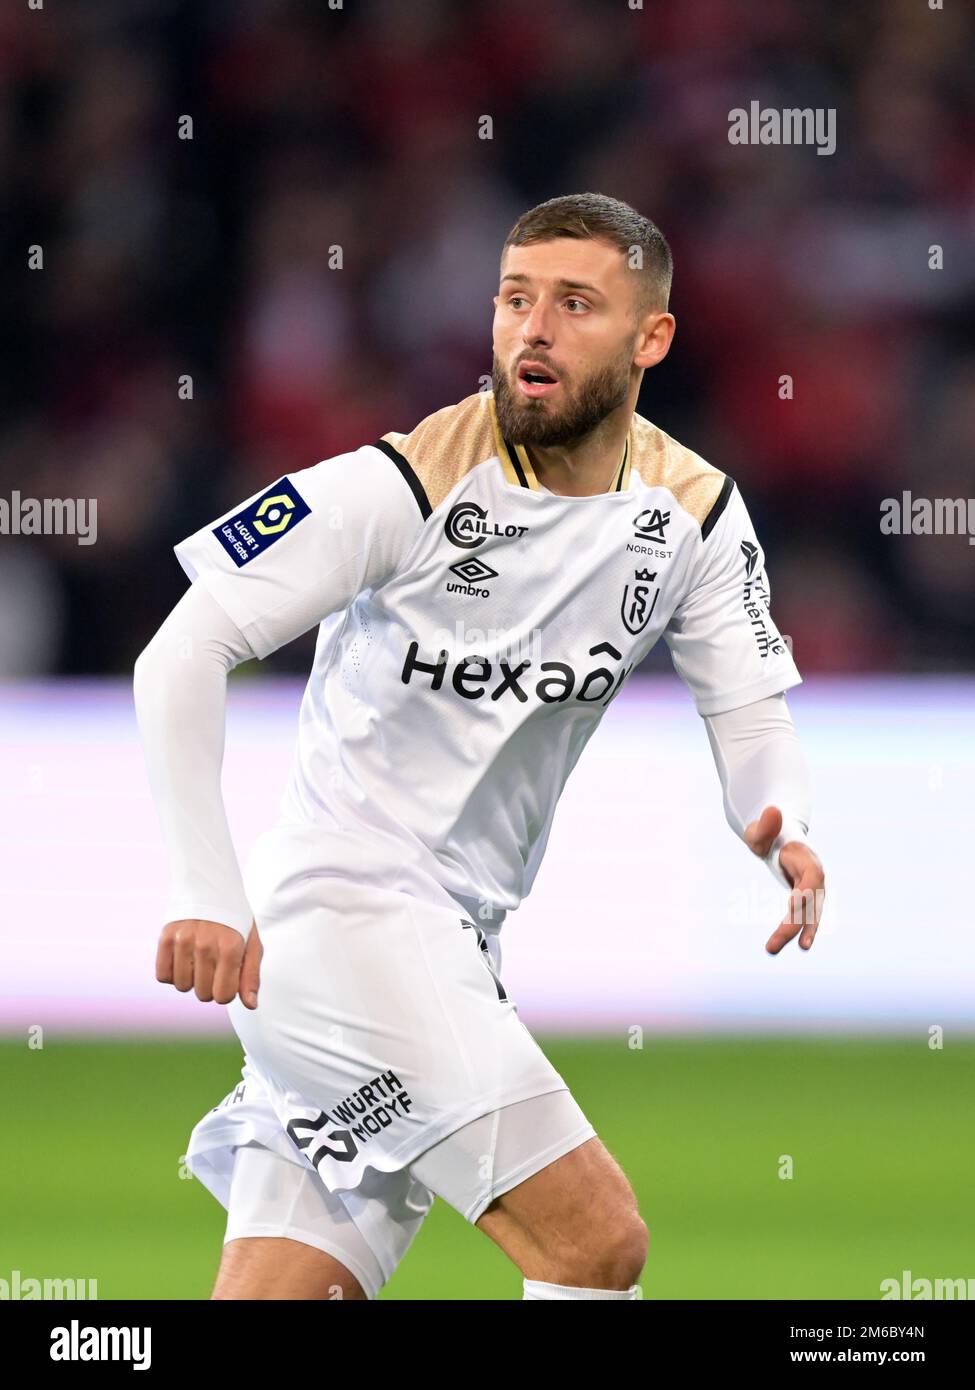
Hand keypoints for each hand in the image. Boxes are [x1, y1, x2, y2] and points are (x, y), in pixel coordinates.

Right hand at [155, 918, 262, 1007]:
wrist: (210, 887)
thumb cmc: (235, 921)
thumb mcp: (252, 944)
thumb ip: (252, 976)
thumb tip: (251, 1006)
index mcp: (231, 947)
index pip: (223, 996)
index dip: (226, 992)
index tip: (227, 977)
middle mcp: (206, 944)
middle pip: (202, 994)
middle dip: (209, 986)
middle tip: (213, 965)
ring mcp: (183, 940)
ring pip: (181, 986)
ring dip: (190, 979)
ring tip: (198, 959)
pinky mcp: (165, 937)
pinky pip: (163, 976)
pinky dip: (172, 973)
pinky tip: (183, 959)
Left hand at [743, 805, 824, 954]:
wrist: (779, 834)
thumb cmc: (767, 833)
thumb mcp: (760, 830)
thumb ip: (765, 826)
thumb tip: (772, 810)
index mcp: (806, 861)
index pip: (808, 883)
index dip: (802, 899)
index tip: (791, 912)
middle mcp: (815, 876)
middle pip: (810, 904)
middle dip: (795, 926)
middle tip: (770, 947)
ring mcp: (813, 887)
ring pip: (811, 914)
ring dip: (803, 932)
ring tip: (788, 948)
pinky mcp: (807, 895)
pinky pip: (806, 915)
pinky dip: (801, 929)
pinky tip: (797, 944)